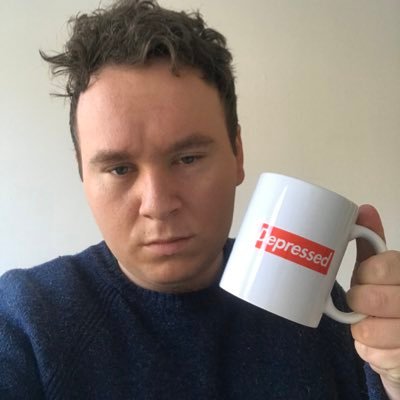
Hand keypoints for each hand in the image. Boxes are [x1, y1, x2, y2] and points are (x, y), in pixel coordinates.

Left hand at [347, 204, 399, 398]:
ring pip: (367, 330)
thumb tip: (364, 209)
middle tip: (364, 304)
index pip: (378, 267)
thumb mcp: (381, 270)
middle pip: (370, 299)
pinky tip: (381, 345)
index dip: (363, 276)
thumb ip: (372, 243)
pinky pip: (373, 356)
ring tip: (372, 324)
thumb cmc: (390, 299)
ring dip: (362, 330)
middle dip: (358, 302)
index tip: (363, 279)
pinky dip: (369, 352)